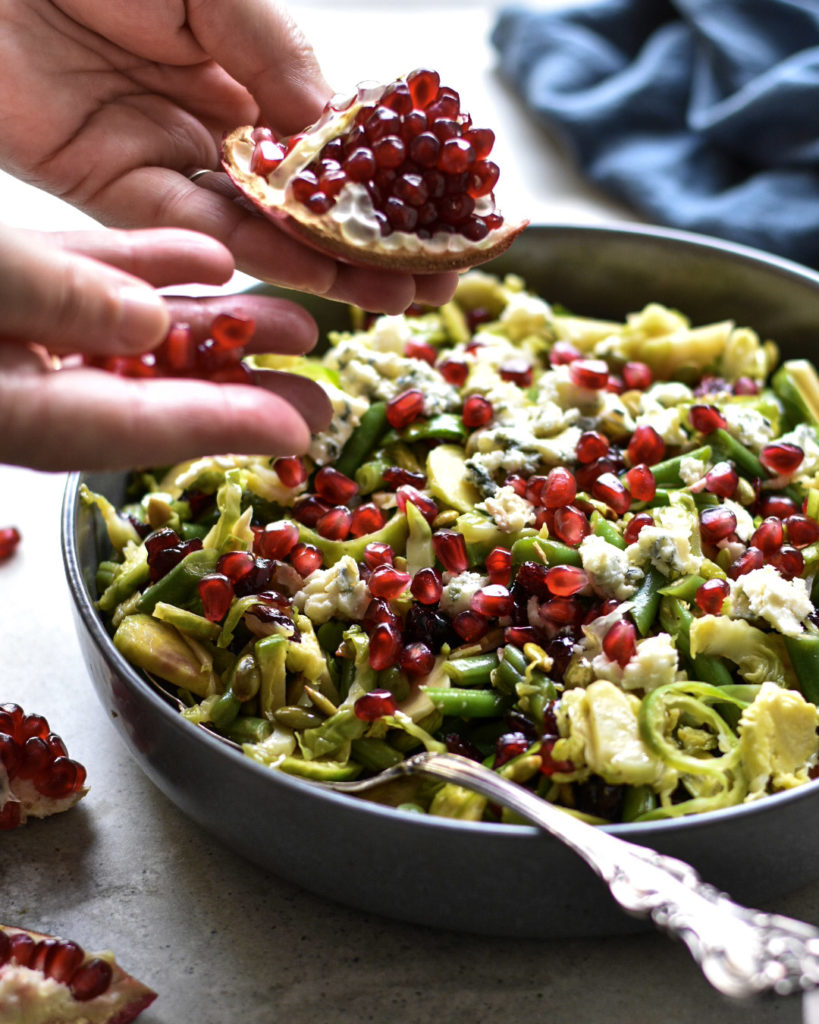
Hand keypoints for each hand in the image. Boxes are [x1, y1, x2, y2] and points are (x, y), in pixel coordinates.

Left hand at [0, 0, 457, 313]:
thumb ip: (278, 54)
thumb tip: (340, 127)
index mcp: (249, 65)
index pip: (336, 143)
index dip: (392, 183)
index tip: (448, 215)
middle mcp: (217, 122)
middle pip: (307, 202)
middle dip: (373, 245)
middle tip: (437, 282)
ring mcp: (168, 158)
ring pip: (257, 228)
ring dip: (324, 266)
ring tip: (393, 295)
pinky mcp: (111, 186)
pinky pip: (185, 228)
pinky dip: (240, 252)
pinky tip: (299, 275)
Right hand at [0, 222, 332, 470]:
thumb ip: (50, 298)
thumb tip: (148, 321)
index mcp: (9, 404)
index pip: (135, 424)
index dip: (223, 429)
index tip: (295, 432)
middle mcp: (26, 379)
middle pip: (156, 396)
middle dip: (246, 398)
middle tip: (321, 406)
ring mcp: (22, 325)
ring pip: (137, 332)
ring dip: (221, 327)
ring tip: (300, 328)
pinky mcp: (15, 274)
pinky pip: (98, 274)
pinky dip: (156, 266)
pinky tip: (216, 259)